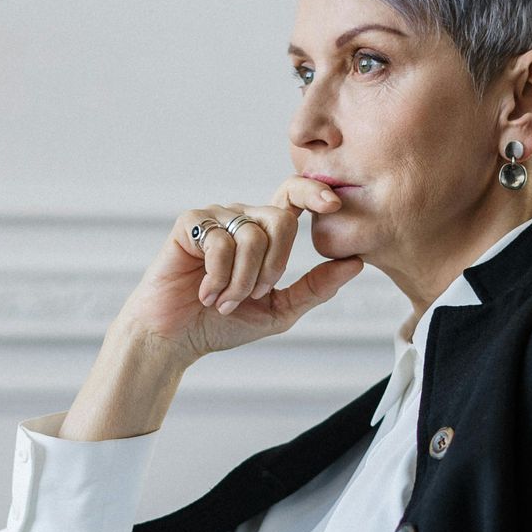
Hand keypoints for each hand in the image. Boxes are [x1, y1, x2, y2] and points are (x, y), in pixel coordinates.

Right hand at [113, 175, 365, 362]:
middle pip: (281, 220)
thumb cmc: (222, 324)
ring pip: (252, 236)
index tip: (333, 206)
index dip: (314, 192)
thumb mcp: (279, 311)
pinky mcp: (190, 224)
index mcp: (264, 232)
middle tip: (253, 294)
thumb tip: (356, 263)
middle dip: (273, 266)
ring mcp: (215, 218)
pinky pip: (220, 242)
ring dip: (241, 280)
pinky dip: (218, 276)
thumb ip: (316, 288)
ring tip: (224, 299)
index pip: (293, 197)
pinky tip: (204, 292)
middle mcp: (242, 218)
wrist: (175, 338)